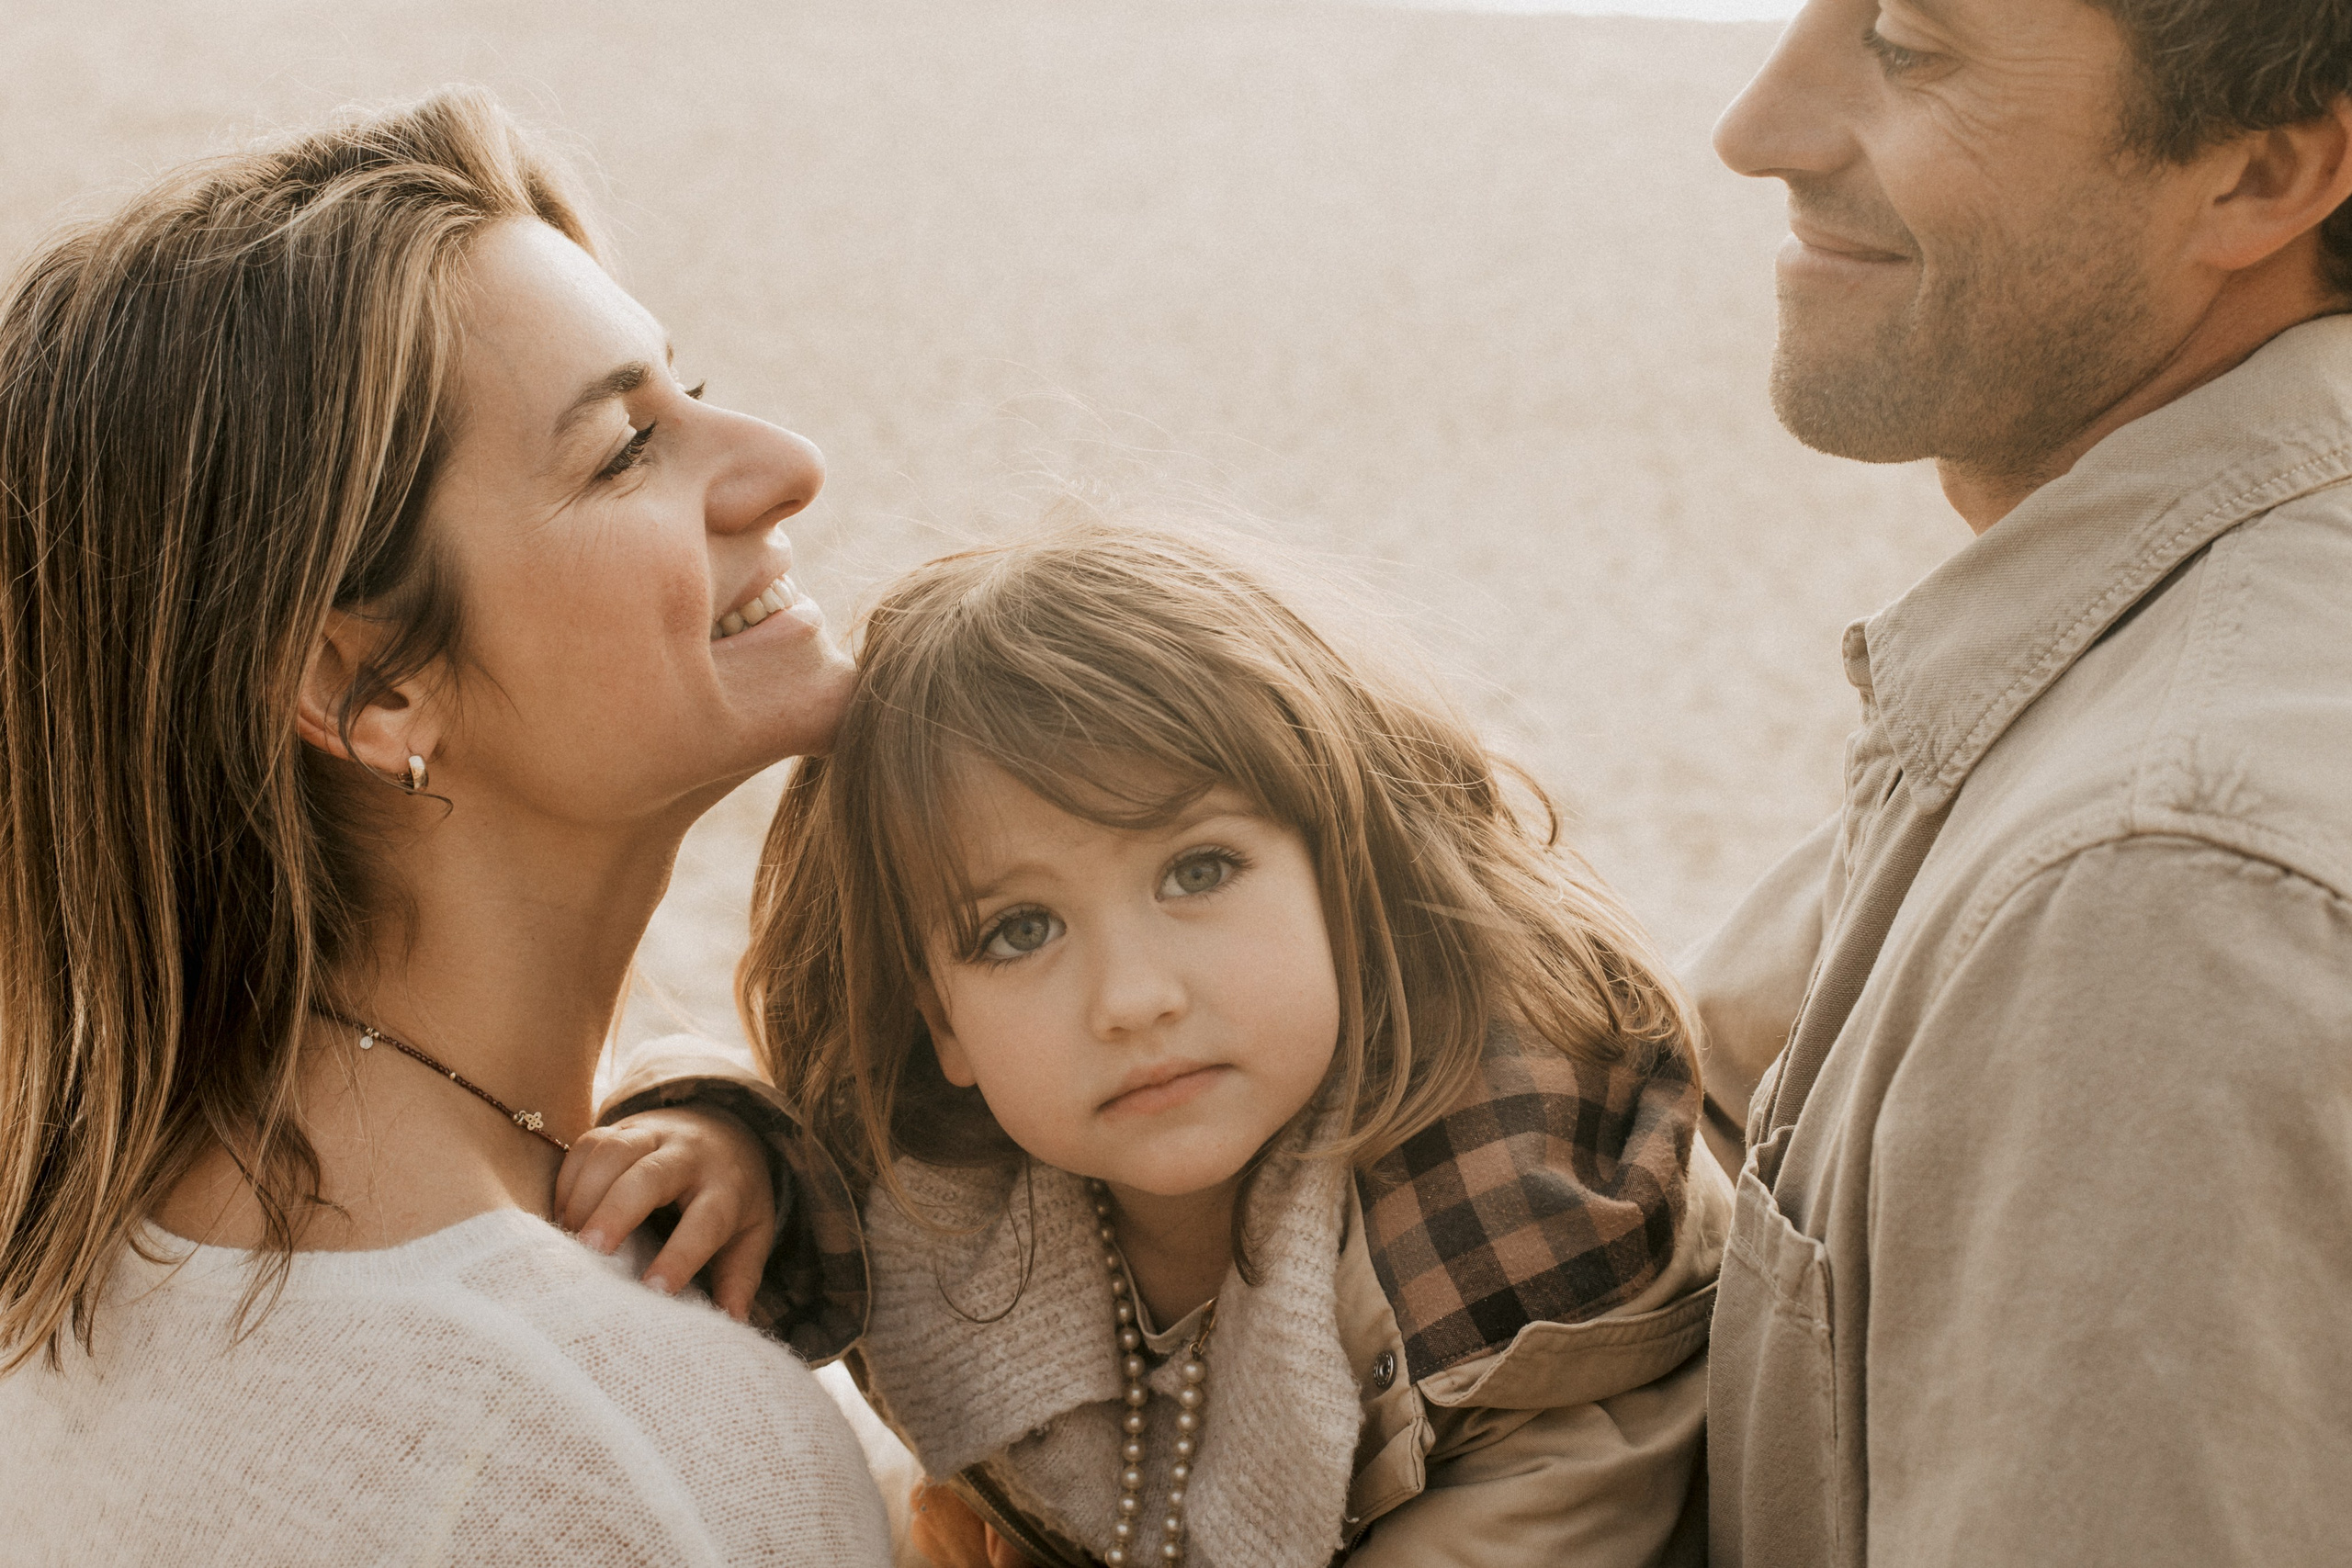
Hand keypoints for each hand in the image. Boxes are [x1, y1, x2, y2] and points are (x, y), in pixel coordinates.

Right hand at [555, 1106, 777, 1319]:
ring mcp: (654, 1134)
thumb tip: (732, 1326)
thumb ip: (740, 1277)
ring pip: (615, 1151)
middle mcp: (691, 1154)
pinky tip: (561, 1216)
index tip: (655, 1289)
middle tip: (591, 1251)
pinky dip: (570, 1178)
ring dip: (585, 1192)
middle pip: (651, 1176)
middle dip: (617, 1211)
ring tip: (569, 1238)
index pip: (707, 1220)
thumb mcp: (751, 1233)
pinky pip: (590, 1143)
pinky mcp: (623, 1127)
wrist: (727, 1127)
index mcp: (727, 1187)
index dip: (682, 1254)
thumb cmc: (733, 1195)